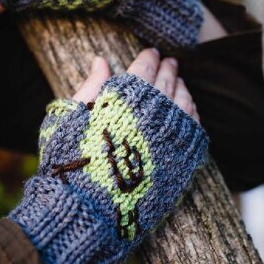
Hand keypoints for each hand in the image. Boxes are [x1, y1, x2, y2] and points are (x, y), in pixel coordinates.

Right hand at [12, 48, 206, 263]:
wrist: (85, 211)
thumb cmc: (69, 162)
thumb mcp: (68, 118)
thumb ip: (90, 86)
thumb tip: (101, 60)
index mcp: (124, 99)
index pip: (144, 68)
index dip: (148, 57)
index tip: (151, 52)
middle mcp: (151, 114)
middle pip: (167, 81)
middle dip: (169, 68)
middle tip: (170, 62)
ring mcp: (169, 137)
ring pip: (185, 102)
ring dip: (183, 88)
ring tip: (180, 82)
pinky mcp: (180, 161)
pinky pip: (195, 129)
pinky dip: (194, 114)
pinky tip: (189, 109)